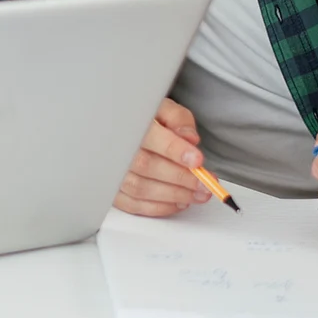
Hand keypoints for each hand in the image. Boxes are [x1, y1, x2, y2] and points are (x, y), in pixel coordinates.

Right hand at [113, 97, 211, 216]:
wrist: (124, 130)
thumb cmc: (146, 120)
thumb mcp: (163, 109)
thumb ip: (178, 119)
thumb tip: (189, 139)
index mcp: (129, 124)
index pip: (152, 138)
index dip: (175, 150)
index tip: (197, 160)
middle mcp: (117, 149)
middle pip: (147, 167)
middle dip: (181, 178)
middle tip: (205, 182)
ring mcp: (113, 172)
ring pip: (141, 189)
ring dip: (174, 195)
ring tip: (197, 194)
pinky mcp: (113, 191)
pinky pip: (133, 205)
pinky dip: (159, 207)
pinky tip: (179, 202)